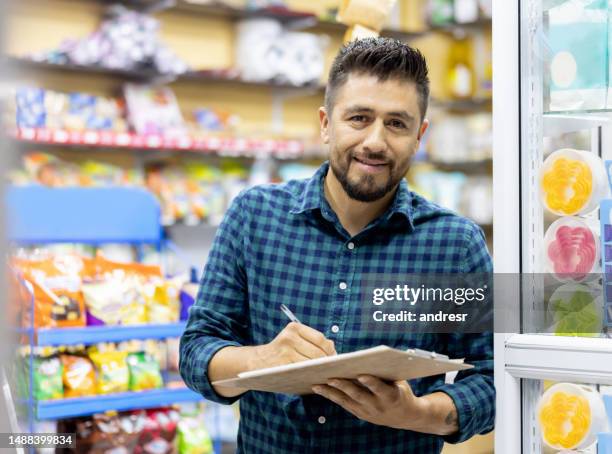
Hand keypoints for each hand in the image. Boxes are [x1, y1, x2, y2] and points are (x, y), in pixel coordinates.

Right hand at [250, 322, 335, 369]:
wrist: (257, 362)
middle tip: (331, 369)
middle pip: (318, 352)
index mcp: (294, 328)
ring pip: (312, 363)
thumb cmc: (281, 351)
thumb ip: (313, 340)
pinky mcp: (283, 366)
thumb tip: (333, 348)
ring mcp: (285, 352)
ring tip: (324, 373)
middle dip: (327, 362)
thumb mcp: (294, 339)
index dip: (330, 350)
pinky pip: (303, 372)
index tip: (334, 358)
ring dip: (320, 370)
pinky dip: (311, 375)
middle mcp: (289, 338)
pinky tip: (314, 377)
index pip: (320, 339)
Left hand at [312, 375, 430, 431]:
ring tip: (317, 385)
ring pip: (347, 401)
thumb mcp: (399, 381)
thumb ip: (385, 373)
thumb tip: (367, 358)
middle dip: (344, 386)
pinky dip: (331, 396)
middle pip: (358, 395)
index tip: (361, 374)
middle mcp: (378, 407)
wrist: (405, 416)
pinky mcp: (360, 414)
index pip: (380, 389)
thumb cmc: (400, 390)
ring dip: (331, 393)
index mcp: (391, 397)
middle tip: (330, 377)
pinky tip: (320, 389)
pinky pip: (344, 404)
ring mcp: (368, 413)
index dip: (371, 382)